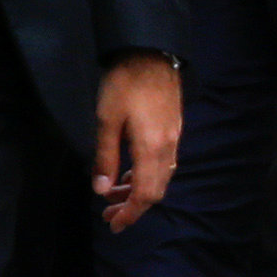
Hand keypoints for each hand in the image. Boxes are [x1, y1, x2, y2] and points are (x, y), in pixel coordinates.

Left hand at [93, 52, 181, 231]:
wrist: (151, 53)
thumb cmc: (124, 83)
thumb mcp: (106, 120)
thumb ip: (105, 157)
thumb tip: (102, 190)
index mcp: (152, 148)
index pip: (145, 193)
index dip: (130, 213)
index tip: (113, 224)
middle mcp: (168, 146)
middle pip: (157, 190)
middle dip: (133, 207)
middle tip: (109, 214)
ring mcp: (174, 137)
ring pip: (161, 176)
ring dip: (139, 191)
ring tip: (115, 195)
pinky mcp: (173, 128)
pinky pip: (164, 162)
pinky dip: (147, 175)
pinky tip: (130, 172)